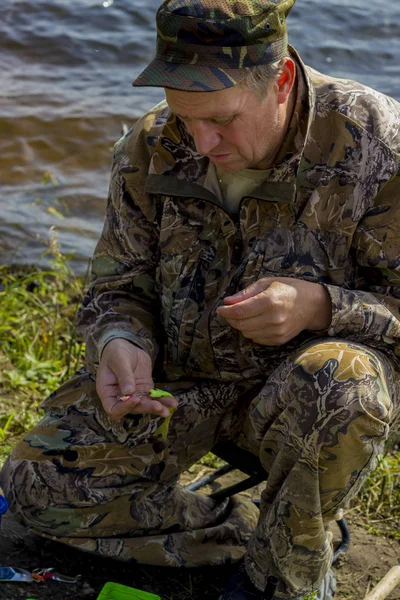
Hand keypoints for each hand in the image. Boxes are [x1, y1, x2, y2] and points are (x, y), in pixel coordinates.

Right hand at [96, 339, 176, 419]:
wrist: (125, 347)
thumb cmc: (115, 353)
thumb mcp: (118, 360)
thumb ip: (123, 375)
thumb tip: (129, 391)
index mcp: (107, 393)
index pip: (113, 409)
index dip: (124, 408)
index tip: (135, 399)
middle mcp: (120, 398)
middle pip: (133, 409)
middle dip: (146, 408)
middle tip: (158, 406)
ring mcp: (134, 394)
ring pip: (145, 405)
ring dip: (157, 408)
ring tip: (168, 409)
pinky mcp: (145, 389)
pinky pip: (154, 397)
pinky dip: (163, 400)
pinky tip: (172, 402)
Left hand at [216, 277, 331, 345]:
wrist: (312, 304)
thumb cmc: (288, 289)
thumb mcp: (267, 283)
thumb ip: (246, 293)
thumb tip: (227, 302)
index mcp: (270, 300)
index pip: (240, 310)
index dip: (226, 311)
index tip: (220, 309)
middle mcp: (274, 318)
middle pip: (241, 324)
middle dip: (231, 318)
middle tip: (229, 311)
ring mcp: (277, 331)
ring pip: (247, 333)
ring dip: (241, 325)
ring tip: (245, 315)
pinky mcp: (279, 340)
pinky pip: (257, 339)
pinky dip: (252, 332)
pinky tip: (256, 322)